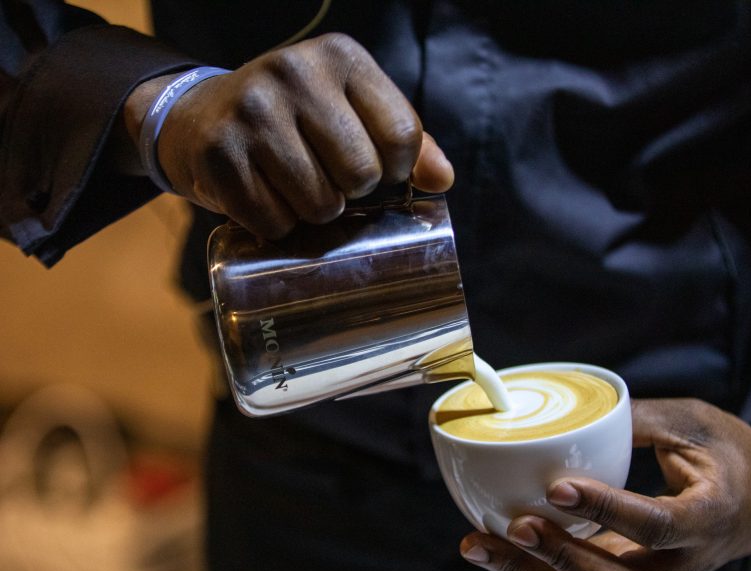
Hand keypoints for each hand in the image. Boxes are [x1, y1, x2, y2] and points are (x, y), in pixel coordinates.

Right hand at [123, 34, 453, 238]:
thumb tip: (442, 179)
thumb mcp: (352, 109)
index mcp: (340, 57)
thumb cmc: (296, 119)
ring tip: (299, 188)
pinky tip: (267, 197)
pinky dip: (277, 225)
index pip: (402, 134)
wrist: (201, 116)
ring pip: (320, 203)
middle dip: (353, 192)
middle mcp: (293, 73)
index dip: (399, 170)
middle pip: (362, 172)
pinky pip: (274, 221)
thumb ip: (406, 140)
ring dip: (316, 212)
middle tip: (331, 179)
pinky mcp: (218, 154)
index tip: (380, 172)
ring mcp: (251, 113)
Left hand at [458, 398, 750, 570]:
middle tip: (510, 526)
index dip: (606, 509)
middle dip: (557, 558)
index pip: (655, 525)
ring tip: (478, 546)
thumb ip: (639, 420)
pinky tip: (495, 546)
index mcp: (710, 518)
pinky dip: (537, 569)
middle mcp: (683, 562)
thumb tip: (574, 414)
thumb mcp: (694, 422)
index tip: (557, 486)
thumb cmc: (728, 452)